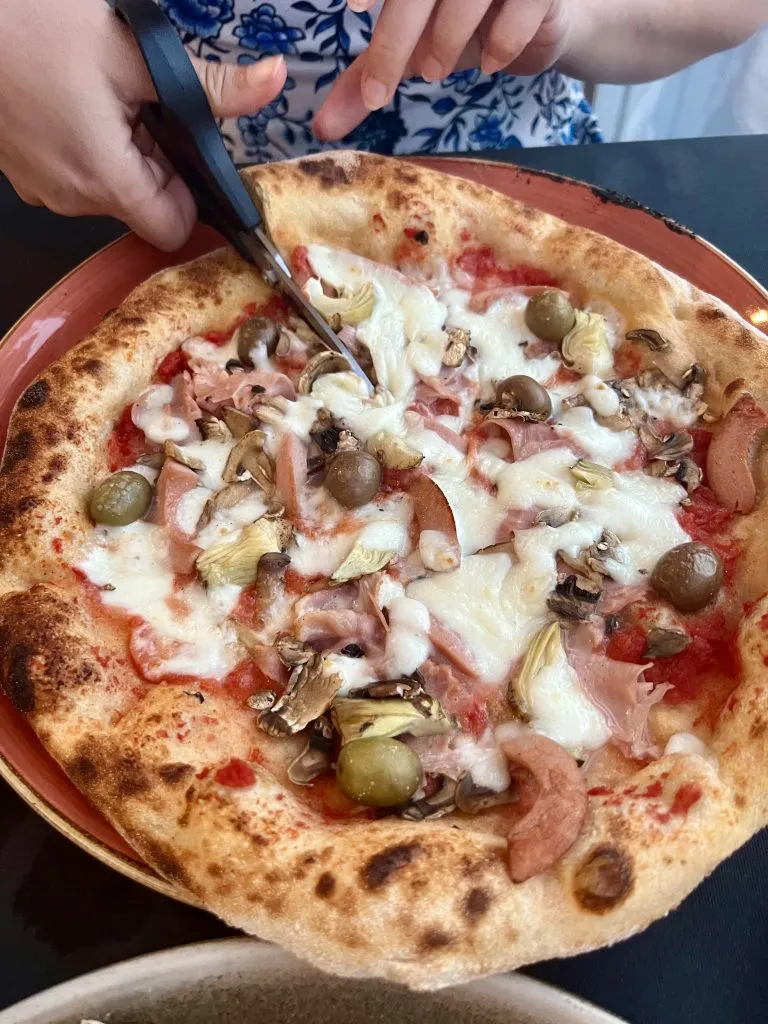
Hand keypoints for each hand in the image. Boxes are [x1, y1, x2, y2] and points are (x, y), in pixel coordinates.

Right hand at [0, 0, 286, 249]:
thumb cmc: (29, 25)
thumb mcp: (133, 52)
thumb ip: (211, 84)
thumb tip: (270, 83)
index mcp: (106, 179)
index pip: (172, 229)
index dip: (190, 194)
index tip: (185, 149)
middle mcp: (72, 199)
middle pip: (143, 205)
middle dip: (155, 160)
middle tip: (136, 102)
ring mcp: (42, 188)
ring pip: (108, 188)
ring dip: (120, 149)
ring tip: (98, 94)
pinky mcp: (23, 171)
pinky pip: (73, 174)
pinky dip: (86, 145)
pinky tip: (72, 99)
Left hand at [314, 0, 571, 139]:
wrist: (538, 21)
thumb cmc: (465, 25)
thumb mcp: (409, 50)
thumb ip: (366, 78)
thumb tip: (321, 128)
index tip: (354, 10)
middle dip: (396, 36)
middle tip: (382, 86)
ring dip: (446, 39)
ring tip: (435, 70)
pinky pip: (523, 8)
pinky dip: (501, 41)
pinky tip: (490, 62)